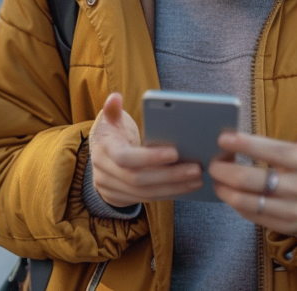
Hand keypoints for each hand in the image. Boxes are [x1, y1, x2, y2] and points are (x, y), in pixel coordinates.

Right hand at [89, 92, 202, 207]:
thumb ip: (112, 110)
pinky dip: (168, 193)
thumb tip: (116, 97)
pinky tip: (187, 186)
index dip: (149, 157)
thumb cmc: (112, 136)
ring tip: (197, 179)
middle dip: (169, 175)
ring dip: (174, 187)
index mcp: (103, 149)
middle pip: (138, 179)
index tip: (175, 152)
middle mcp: (103, 172)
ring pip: (145, 193)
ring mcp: (110, 189)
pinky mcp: (120, 199)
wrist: (100, 160)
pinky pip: (147, 199)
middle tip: (196, 169)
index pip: (124, 157)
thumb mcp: (110, 122)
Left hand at [209, 117, 296, 233]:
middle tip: (212, 161)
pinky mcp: (286, 226)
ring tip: (216, 178)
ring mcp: (294, 210)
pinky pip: (253, 216)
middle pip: (253, 180)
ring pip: (249, 202)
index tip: (222, 139)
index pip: (273, 152)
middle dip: (225, 169)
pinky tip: (228, 192)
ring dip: (225, 189)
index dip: (245, 145)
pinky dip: (236, 204)